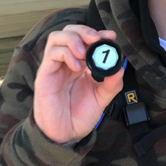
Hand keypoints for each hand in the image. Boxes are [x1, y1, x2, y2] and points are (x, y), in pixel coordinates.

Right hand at [33, 25, 123, 143]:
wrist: (65, 135)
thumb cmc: (79, 116)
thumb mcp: (101, 99)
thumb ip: (111, 84)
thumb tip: (120, 68)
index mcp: (81, 64)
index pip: (86, 39)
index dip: (98, 34)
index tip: (111, 36)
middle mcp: (66, 62)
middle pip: (70, 31)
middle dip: (84, 31)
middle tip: (96, 39)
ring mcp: (55, 67)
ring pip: (57, 37)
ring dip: (73, 39)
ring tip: (84, 53)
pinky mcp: (45, 75)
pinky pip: (52, 54)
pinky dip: (66, 54)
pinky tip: (77, 67)